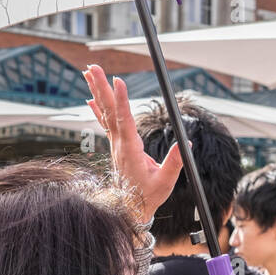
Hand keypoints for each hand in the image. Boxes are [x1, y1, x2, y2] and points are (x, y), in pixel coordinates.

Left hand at [83, 63, 182, 222]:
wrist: (130, 207)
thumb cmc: (148, 196)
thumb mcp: (165, 182)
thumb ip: (174, 163)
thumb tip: (186, 144)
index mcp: (130, 150)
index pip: (125, 121)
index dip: (121, 100)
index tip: (118, 80)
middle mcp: (119, 144)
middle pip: (110, 111)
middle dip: (102, 87)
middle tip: (93, 67)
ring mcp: (116, 144)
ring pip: (106, 113)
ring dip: (98, 91)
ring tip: (89, 72)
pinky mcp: (117, 145)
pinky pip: (106, 122)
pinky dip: (98, 108)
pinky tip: (90, 98)